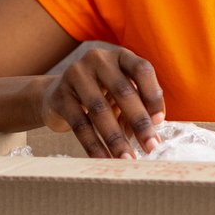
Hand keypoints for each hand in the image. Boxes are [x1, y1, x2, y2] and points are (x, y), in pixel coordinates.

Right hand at [38, 46, 167, 158]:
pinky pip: (79, 123)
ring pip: (100, 110)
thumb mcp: (120, 94)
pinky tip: (103, 158)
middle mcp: (98, 59)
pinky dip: (93, 144)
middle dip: (139, 122)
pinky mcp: (60, 95)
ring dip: (116, 138)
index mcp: (119, 56)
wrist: (55, 94)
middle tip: (150, 147)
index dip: (153, 95)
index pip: (142, 69)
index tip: (159, 122)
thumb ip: (138, 106)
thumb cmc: (100, 95)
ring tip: (127, 159)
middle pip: (122, 90)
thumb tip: (150, 134)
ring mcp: (75, 74)